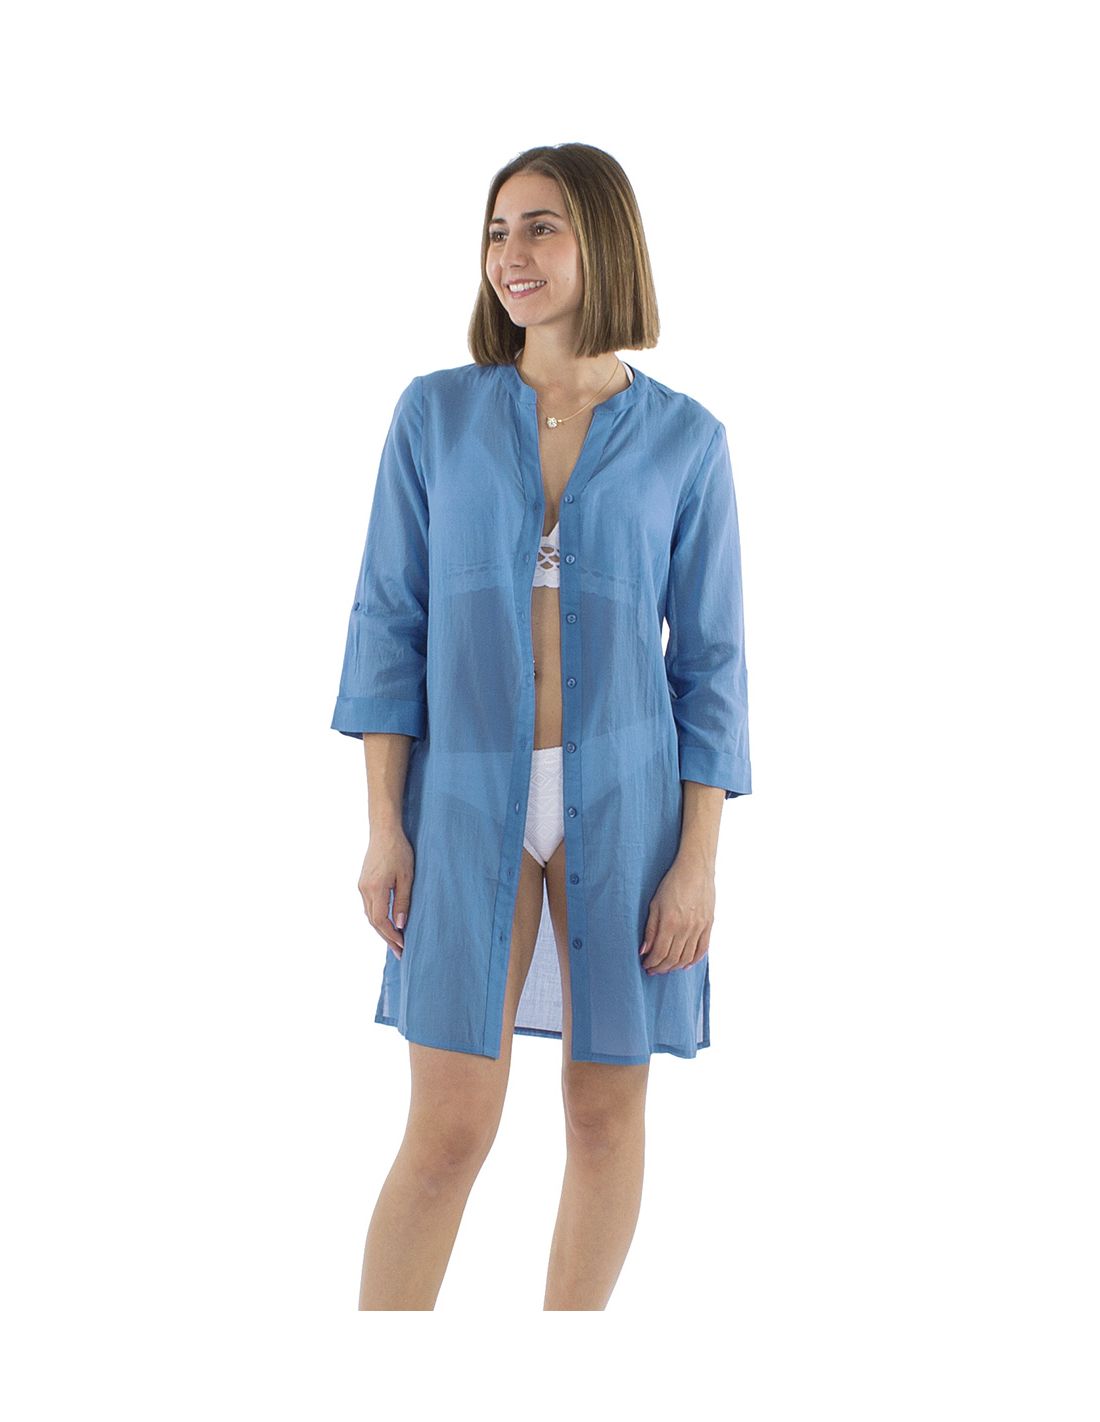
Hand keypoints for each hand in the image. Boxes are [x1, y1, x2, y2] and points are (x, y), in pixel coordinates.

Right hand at [359, 824, 414, 958]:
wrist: (384, 832)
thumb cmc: (399, 851)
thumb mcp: (407, 877)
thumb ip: (403, 901)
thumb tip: (401, 925)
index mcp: (375, 889)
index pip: (381, 921)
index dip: (391, 935)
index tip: (403, 945)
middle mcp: (364, 890)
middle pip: (373, 922)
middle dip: (387, 938)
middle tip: (400, 952)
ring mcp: (361, 886)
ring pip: (369, 915)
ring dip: (382, 929)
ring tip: (395, 941)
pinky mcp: (362, 883)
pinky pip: (369, 906)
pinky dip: (378, 918)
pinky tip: (387, 923)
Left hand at [639, 853, 714, 973]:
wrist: (696, 869)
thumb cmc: (672, 883)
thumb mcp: (655, 904)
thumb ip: (650, 929)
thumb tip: (644, 950)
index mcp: (670, 922)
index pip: (660, 953)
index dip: (652, 963)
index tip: (645, 965)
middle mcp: (686, 928)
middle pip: (673, 958)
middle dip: (661, 967)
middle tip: (653, 970)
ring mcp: (699, 927)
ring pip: (687, 957)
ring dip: (675, 966)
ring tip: (666, 967)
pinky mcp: (708, 925)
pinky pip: (702, 949)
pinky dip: (694, 960)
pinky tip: (685, 964)